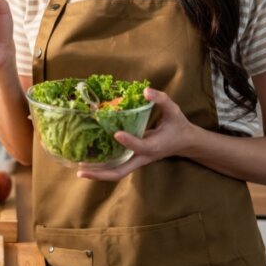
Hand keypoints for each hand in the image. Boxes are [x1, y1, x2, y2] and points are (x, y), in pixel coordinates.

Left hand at [76, 88, 196, 180]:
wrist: (185, 143)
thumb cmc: (178, 126)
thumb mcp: (174, 110)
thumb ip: (161, 100)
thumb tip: (145, 91)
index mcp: (154, 146)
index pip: (140, 147)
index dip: (129, 141)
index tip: (116, 133)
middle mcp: (143, 157)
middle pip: (121, 172)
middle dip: (101, 173)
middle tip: (81, 170)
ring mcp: (138, 161)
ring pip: (117, 173)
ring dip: (98, 174)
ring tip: (79, 170)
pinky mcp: (134, 160)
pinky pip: (117, 168)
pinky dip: (103, 168)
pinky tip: (88, 164)